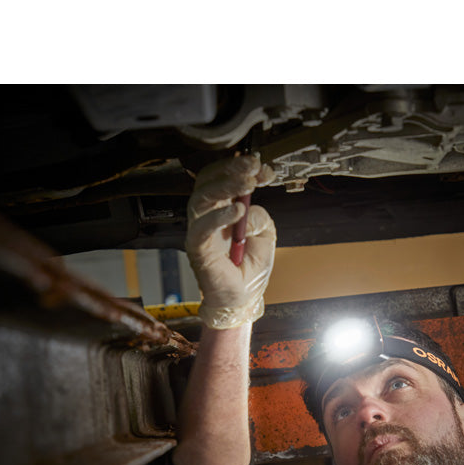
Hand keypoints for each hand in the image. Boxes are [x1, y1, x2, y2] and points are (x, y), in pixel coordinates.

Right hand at [186, 155, 275, 328]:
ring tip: (248, 184)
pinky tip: (238, 211)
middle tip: (252, 167)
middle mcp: (208, 215)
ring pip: (202, 197)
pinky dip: (219, 216)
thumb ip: (260, 217)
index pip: (223, 177)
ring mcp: (200, 230)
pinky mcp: (197, 248)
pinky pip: (201, 227)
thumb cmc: (249, 268)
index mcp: (222, 208)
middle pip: (208, 180)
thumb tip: (247, 208)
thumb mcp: (266, 236)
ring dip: (226, 186)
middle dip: (231, 168)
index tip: (264, 169)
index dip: (241, 167)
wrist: (243, 298)